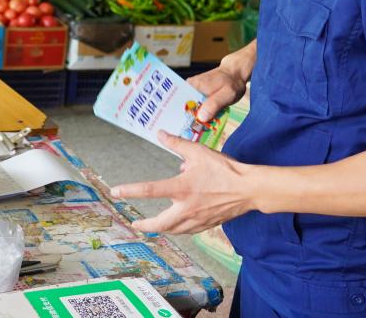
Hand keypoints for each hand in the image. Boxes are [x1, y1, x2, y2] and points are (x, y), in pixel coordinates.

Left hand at [111, 131, 255, 234]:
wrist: (250, 189)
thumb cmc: (225, 169)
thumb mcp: (199, 152)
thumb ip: (177, 143)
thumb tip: (160, 134)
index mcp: (182, 188)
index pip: (150, 190)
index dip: (130, 190)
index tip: (116, 192)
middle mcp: (187, 207)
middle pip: (160, 224)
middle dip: (145, 226)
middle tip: (135, 224)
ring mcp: (197, 219)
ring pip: (174, 230)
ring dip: (161, 228)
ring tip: (153, 225)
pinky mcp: (207, 224)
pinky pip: (187, 231)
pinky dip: (178, 229)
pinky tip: (177, 225)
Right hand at [186, 63, 246, 123]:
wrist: (234, 74)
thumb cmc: (232, 82)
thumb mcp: (227, 94)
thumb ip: (214, 104)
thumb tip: (201, 117)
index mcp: (193, 85)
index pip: (180, 101)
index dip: (180, 114)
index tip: (183, 127)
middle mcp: (190, 87)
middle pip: (183, 106)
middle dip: (186, 119)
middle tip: (193, 131)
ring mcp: (193, 90)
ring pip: (189, 107)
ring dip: (193, 117)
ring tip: (197, 129)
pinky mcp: (197, 94)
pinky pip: (194, 106)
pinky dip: (198, 114)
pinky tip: (202, 121)